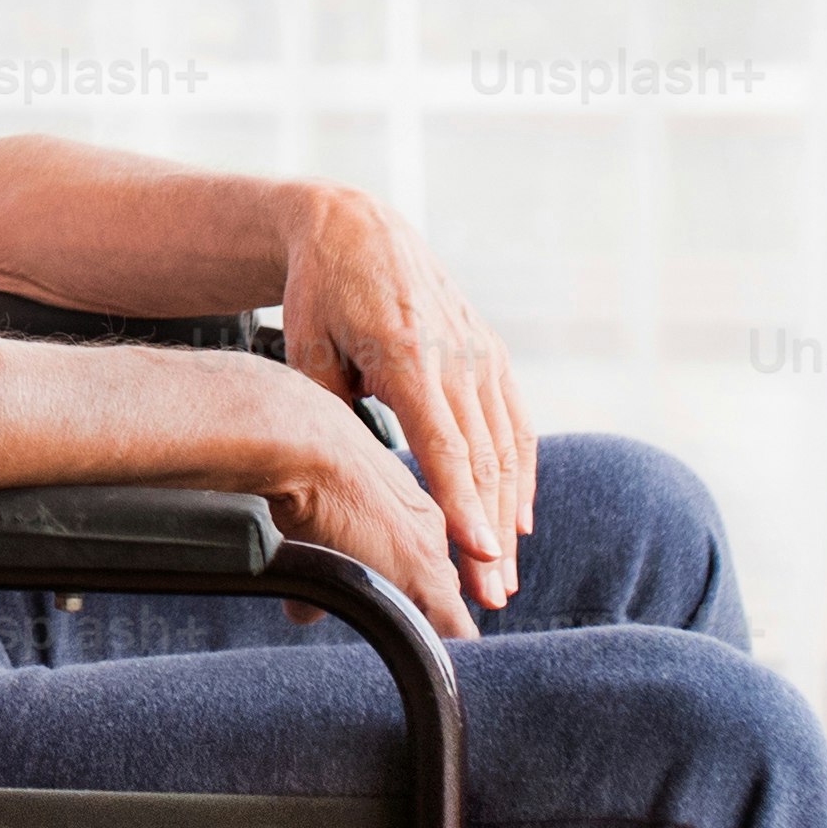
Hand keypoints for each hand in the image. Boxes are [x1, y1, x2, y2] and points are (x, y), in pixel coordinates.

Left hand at [268, 180, 534, 611]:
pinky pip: (515, 425)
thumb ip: (330, 412)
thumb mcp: (306, 349)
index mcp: (408, 353)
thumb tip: (338, 481)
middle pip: (483, 460)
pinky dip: (520, 477)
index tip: (477, 553)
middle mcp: (457, 355)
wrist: (356, 229)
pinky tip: (516, 522)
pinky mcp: (491, 355)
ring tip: (501, 577)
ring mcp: (482, 354)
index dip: (463, 503)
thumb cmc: (320, 293)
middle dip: (490, 534)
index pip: (444, 444)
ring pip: (506, 450)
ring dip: (507, 517)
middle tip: (490, 597)